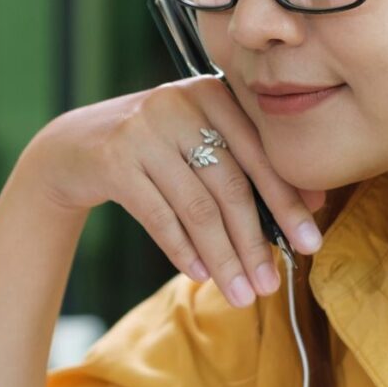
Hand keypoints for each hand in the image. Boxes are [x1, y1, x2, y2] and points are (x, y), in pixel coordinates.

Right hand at [21, 76, 325, 308]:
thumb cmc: (154, 148)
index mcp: (211, 92)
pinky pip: (159, 217)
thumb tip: (313, 207)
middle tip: (271, 284)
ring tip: (240, 293)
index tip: (311, 244)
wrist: (74, 147)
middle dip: (254, 241)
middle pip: (229, 184)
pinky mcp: (113, 161)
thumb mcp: (199, 142)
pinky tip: (201, 275)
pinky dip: (183, 251)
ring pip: (196, 207)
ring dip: (223, 257)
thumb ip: (248, 164)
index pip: (259, 154)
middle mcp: (178, 104)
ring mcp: (142, 131)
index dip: (287, 202)